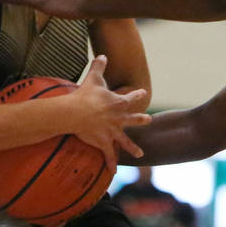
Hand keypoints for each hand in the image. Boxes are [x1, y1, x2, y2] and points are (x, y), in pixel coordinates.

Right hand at [67, 55, 148, 172]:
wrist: (76, 112)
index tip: (144, 94)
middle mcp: (119, 118)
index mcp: (119, 103)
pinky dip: (111, 163)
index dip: (138, 95)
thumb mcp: (94, 78)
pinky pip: (109, 155)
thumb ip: (99, 66)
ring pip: (126, 141)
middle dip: (142, 120)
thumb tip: (103, 54)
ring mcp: (113, 132)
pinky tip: (114, 172)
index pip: (132, 98)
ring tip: (140, 153)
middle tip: (149, 120)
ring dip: (133, 147)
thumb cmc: (85, 95)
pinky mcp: (104, 142)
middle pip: (134, 119)